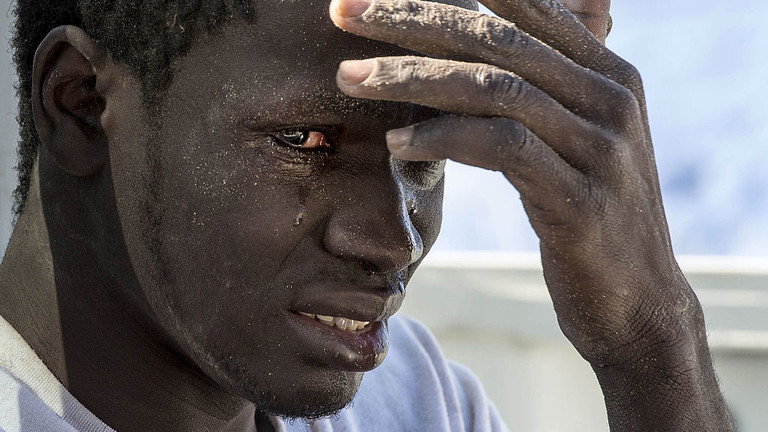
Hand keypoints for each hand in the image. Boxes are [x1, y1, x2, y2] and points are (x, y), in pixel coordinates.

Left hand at [330, 0, 731, 428]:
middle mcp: (611, 97)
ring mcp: (601, 146)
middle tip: (341, 13)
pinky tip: (397, 142)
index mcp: (607, 74)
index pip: (522, 8)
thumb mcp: (569, 143)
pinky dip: (442, 138)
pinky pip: (501, 147)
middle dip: (411, 19)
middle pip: (496, 37)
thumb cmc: (584, 217)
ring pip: (493, 87)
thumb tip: (466, 62)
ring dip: (411, 78)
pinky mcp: (581, 199)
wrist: (638, 302)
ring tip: (350, 79)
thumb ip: (537, 94)